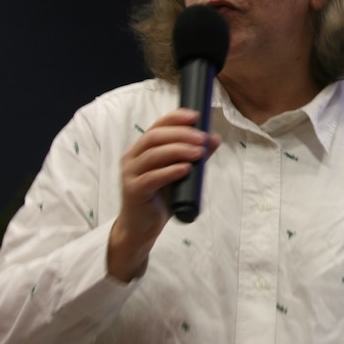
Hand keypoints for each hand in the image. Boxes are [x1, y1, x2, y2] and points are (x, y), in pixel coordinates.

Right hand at [106, 108, 221, 281]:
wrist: (141, 228)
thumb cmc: (160, 198)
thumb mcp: (179, 173)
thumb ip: (194, 156)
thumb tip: (214, 138)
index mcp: (140, 149)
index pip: (157, 126)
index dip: (175, 118)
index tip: (196, 116)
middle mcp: (132, 157)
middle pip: (155, 137)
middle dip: (181, 135)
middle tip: (202, 138)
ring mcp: (130, 174)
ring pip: (153, 155)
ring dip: (178, 150)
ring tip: (198, 153)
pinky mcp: (133, 191)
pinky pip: (152, 177)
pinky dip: (170, 171)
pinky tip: (185, 169)